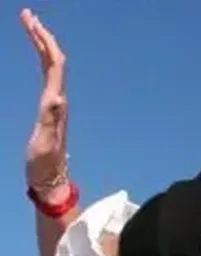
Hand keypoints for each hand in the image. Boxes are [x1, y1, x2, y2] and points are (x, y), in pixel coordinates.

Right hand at [20, 9, 69, 203]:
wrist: (51, 179)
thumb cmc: (44, 163)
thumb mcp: (45, 141)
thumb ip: (50, 120)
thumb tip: (56, 98)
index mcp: (56, 103)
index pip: (54, 65)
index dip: (44, 41)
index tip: (30, 21)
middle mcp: (59, 101)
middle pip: (53, 61)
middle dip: (41, 36)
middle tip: (26, 14)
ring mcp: (55, 104)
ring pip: (51, 67)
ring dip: (41, 44)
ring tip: (29, 25)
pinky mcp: (50, 110)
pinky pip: (47, 76)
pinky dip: (41, 59)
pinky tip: (36, 54)